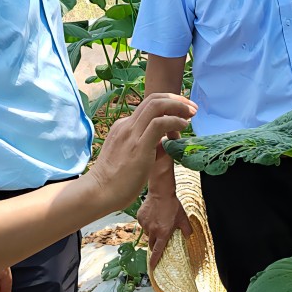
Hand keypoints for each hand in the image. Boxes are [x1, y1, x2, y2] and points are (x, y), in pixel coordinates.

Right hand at [86, 94, 196, 212]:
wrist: (100, 191)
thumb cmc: (115, 180)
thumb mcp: (129, 155)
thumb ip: (146, 145)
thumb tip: (164, 141)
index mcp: (123, 127)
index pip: (148, 106)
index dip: (168, 104)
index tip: (182, 110)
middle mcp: (126, 125)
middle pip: (153, 99)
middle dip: (176, 99)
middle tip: (191, 107)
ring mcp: (131, 134)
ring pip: (157, 105)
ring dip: (179, 106)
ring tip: (191, 114)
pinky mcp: (139, 145)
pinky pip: (160, 124)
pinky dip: (175, 121)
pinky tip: (184, 126)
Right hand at [137, 187, 192, 268]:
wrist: (161, 192)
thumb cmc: (173, 205)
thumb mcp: (183, 218)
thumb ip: (186, 230)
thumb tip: (188, 236)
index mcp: (163, 233)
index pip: (158, 251)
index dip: (154, 260)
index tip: (152, 268)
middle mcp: (153, 231)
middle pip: (152, 243)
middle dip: (155, 244)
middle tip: (160, 237)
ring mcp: (145, 224)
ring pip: (148, 233)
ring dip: (153, 232)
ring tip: (159, 221)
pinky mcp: (140, 218)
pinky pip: (143, 225)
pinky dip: (148, 223)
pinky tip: (153, 215)